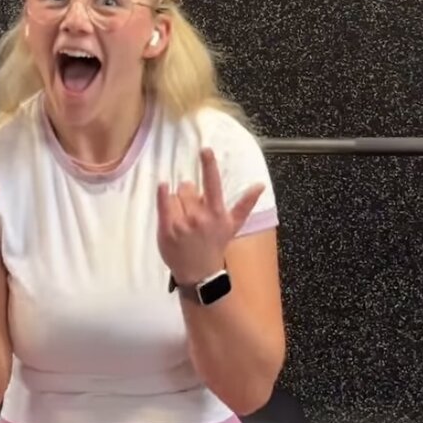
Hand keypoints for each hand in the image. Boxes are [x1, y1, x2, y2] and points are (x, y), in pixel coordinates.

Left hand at [157, 147, 264, 285]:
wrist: (199, 272)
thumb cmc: (215, 245)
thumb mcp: (232, 225)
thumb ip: (245, 204)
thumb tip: (260, 184)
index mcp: (216, 213)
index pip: (213, 184)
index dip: (209, 165)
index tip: (205, 149)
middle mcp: (199, 217)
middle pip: (187, 187)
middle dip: (188, 194)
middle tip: (191, 210)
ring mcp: (181, 224)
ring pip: (174, 195)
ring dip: (176, 202)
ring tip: (182, 218)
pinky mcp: (166, 230)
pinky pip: (163, 203)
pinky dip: (162, 194)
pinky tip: (163, 188)